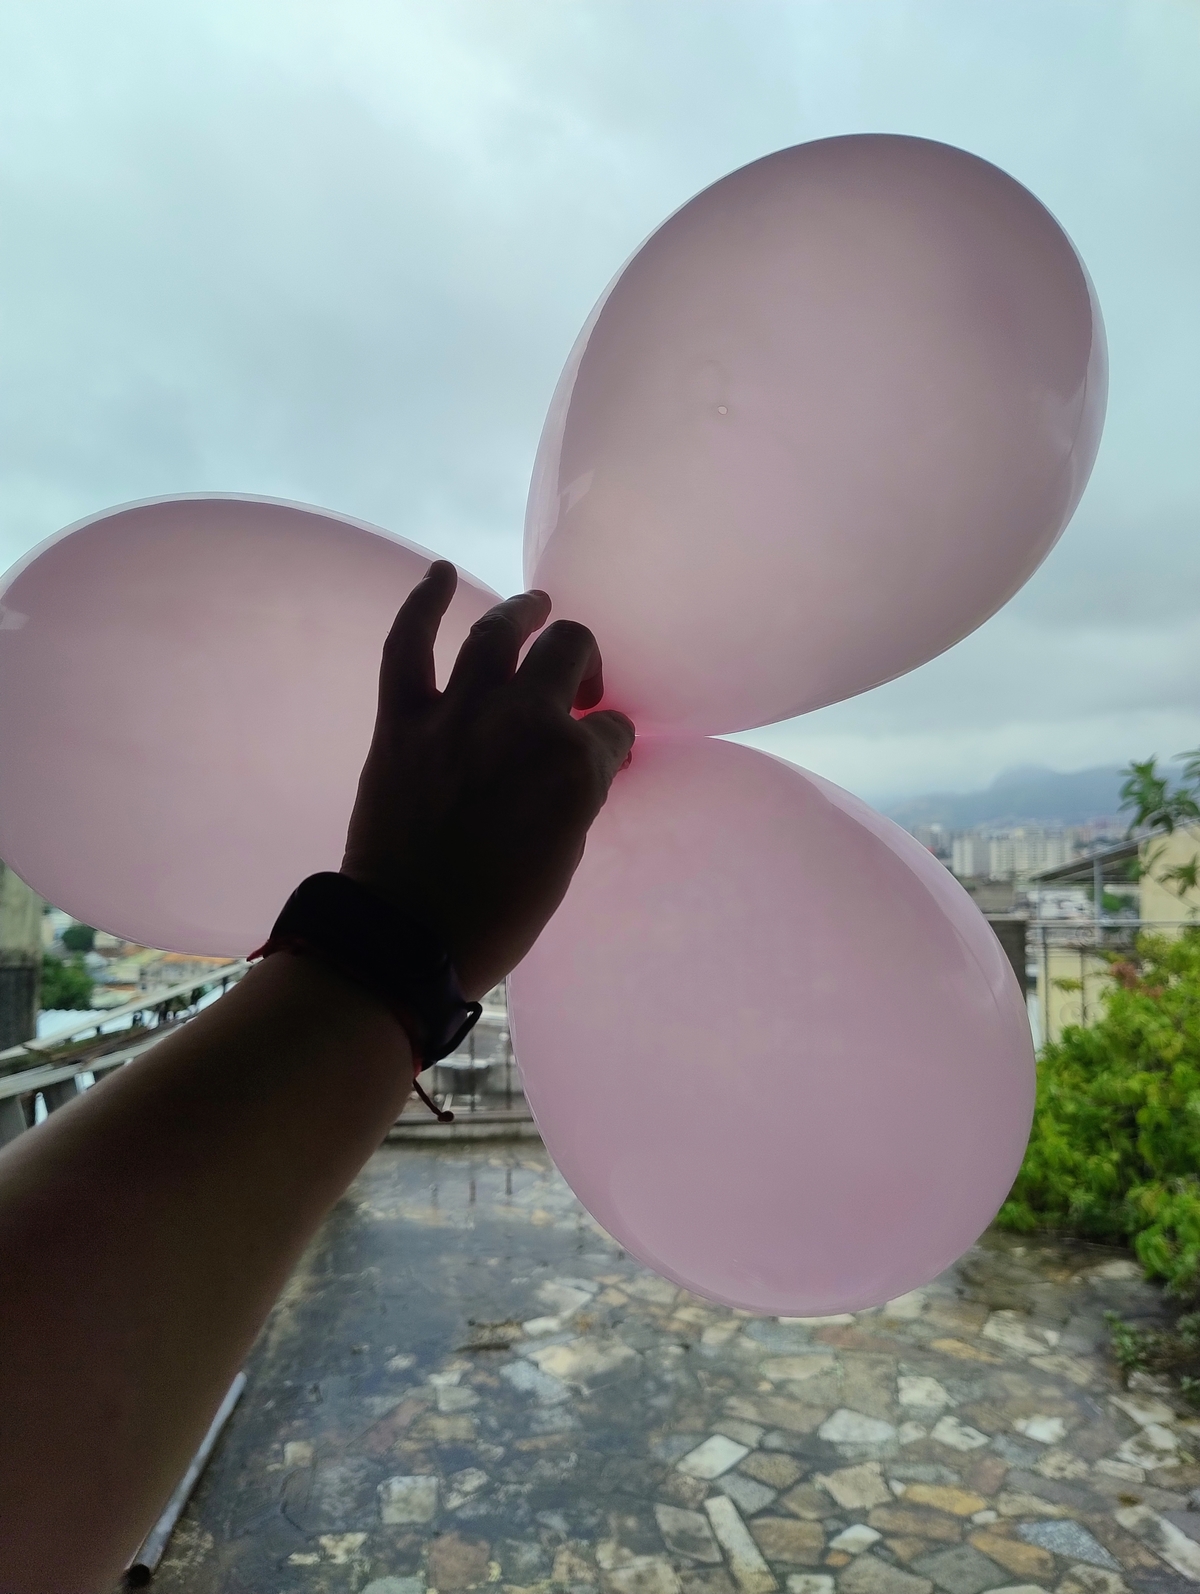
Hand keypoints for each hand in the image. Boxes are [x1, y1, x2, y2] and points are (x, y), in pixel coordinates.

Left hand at [341, 561, 634, 998]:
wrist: (409, 937)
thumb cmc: (499, 915)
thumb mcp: (565, 855)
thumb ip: (576, 793)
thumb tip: (581, 761)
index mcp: (576, 766)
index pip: (612, 729)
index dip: (610, 739)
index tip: (602, 751)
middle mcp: (525, 722)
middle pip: (570, 654)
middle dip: (584, 664)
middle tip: (579, 686)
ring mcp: (460, 713)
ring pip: (499, 633)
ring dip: (523, 611)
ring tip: (535, 607)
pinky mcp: (404, 720)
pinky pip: (407, 645)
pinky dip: (420, 602)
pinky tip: (437, 573)